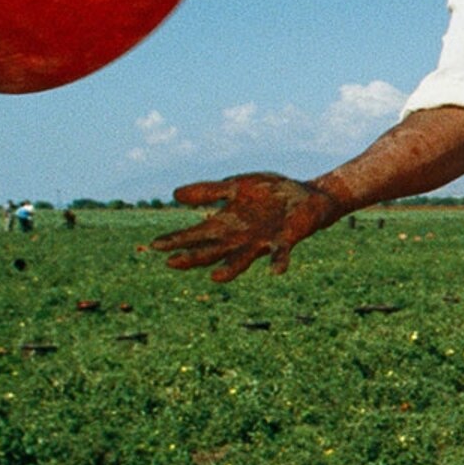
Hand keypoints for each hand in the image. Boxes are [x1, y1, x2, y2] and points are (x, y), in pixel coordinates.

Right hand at [150, 174, 340, 281]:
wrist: (307, 196)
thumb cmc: (270, 193)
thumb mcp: (236, 186)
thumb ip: (210, 190)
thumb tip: (174, 194)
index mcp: (227, 225)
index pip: (196, 235)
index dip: (177, 240)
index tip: (156, 245)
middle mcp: (241, 239)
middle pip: (213, 251)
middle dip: (193, 257)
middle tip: (172, 263)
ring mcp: (262, 242)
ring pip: (242, 260)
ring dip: (231, 270)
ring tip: (216, 278)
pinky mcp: (285, 240)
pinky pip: (281, 254)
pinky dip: (278, 263)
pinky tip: (275, 271)